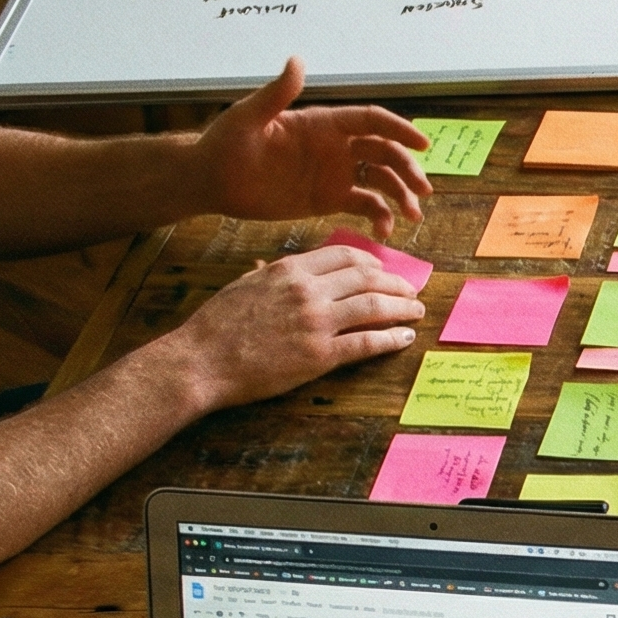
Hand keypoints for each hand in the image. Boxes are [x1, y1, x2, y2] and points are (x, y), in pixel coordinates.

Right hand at [149, 245, 421, 410]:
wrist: (200, 361)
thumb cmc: (216, 325)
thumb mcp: (242, 286)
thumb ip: (266, 274)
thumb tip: (269, 265)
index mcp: (289, 270)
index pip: (345, 255)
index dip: (372, 262)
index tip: (383, 269)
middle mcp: (308, 291)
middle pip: (367, 278)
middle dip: (396, 283)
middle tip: (411, 290)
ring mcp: (316, 322)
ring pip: (374, 306)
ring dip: (402, 307)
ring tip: (416, 310)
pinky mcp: (320, 355)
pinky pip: (366, 342)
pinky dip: (391, 338)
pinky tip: (405, 337)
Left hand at [194, 58, 433, 237]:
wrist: (212, 181)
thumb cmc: (225, 143)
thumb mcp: (248, 117)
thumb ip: (277, 93)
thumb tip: (298, 60)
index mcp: (323, 124)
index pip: (371, 121)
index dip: (399, 130)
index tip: (422, 145)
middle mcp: (336, 147)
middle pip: (385, 153)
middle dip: (408, 170)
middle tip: (422, 191)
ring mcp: (335, 174)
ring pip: (382, 182)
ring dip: (402, 197)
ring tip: (413, 217)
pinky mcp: (329, 200)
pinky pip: (365, 207)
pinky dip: (380, 219)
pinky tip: (383, 233)